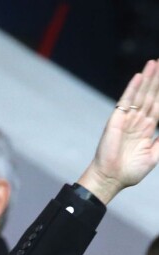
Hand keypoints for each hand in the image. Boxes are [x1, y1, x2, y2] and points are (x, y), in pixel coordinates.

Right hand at [78, 59, 158, 203]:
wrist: (111, 179)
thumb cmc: (130, 171)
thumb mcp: (155, 155)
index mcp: (148, 130)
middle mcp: (138, 122)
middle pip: (151, 97)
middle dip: (158, 81)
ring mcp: (127, 120)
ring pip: (140, 95)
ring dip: (148, 79)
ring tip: (154, 63)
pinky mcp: (116, 120)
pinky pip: (125, 101)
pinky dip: (132, 88)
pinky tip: (139, 76)